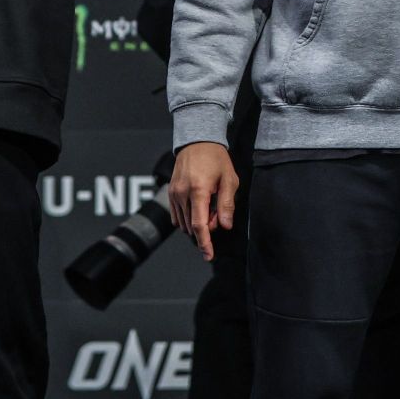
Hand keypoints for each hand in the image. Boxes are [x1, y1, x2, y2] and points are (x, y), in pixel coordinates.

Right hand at [168, 141, 238, 261]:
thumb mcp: (229, 179)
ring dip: (197, 223)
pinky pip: (177, 216)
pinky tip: (198, 207)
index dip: (204, 243)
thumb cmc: (216, 159)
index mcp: (198, 190)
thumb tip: (225, 226)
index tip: (208, 255)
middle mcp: (182, 194)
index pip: (199, 225)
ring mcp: (173, 194)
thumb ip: (227, 204)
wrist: (197, 142)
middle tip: (218, 212)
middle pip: (192, 226)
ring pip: (184, 223)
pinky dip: (188, 219)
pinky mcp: (170, 193)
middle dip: (207, 228)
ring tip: (210, 205)